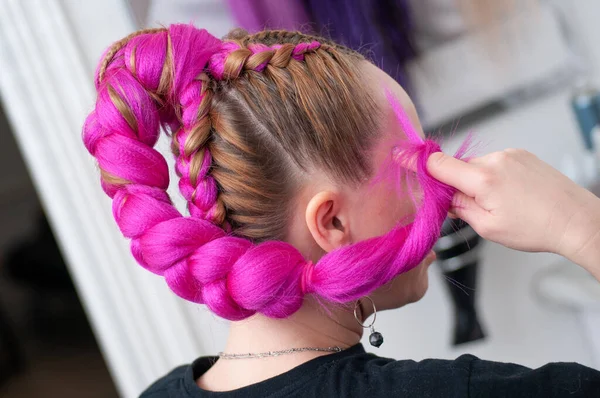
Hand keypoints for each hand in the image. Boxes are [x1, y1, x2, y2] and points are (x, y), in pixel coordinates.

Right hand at [426, 149, 599, 261]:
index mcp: (483, 179)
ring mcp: (510, 154)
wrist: (577, 220)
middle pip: (457, 167)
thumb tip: (443, 197)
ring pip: (476, 165)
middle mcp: (495, 159)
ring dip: (476, 182)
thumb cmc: (536, 229)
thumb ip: (459, 208)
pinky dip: (492, 177)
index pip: (438, 164)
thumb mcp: (488, 227)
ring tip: (499, 204)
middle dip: (455, 185)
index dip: (416, 162)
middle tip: (469, 208)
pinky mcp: (522, 154)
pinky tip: (509, 195)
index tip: (399, 156)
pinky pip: (494, 163)